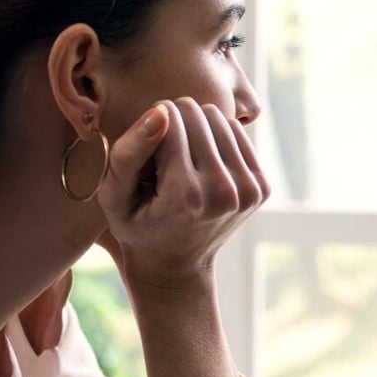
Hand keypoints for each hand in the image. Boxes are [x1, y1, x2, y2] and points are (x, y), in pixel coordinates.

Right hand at [97, 99, 269, 291]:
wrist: (177, 264)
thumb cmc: (137, 227)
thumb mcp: (114, 197)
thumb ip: (128, 154)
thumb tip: (160, 111)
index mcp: (185, 194)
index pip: (168, 118)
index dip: (149, 124)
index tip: (144, 150)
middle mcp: (223, 192)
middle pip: (197, 114)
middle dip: (174, 122)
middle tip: (162, 153)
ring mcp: (248, 190)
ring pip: (218, 118)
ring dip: (196, 127)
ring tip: (181, 158)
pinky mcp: (262, 186)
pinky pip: (237, 132)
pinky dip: (217, 137)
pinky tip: (202, 160)